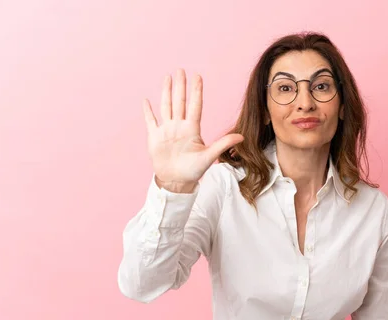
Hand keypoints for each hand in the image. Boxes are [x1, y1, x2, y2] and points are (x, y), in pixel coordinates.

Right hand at [143, 69, 243, 191]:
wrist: (176, 182)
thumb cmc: (193, 171)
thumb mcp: (209, 156)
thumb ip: (223, 144)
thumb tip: (242, 137)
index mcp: (192, 129)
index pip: (194, 106)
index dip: (196, 91)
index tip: (198, 76)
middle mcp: (179, 126)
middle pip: (179, 102)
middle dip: (180, 86)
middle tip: (181, 70)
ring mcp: (166, 130)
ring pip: (166, 106)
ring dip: (166, 92)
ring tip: (168, 77)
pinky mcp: (155, 137)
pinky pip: (150, 121)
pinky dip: (148, 111)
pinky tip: (146, 100)